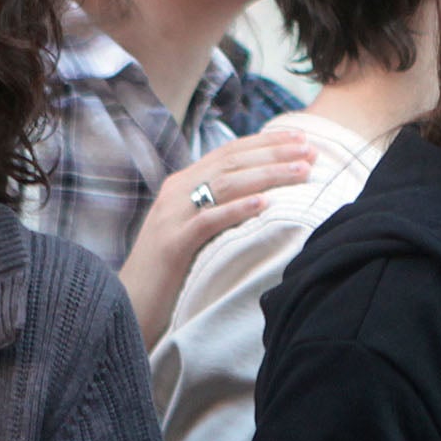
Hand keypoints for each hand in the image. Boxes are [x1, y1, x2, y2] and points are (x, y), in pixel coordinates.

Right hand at [118, 127, 313, 347]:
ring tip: (301, 172)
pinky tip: (264, 204)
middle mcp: (175, 193)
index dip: (266, 143)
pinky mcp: (171, 244)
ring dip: (267, 175)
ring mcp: (171, 217)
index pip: (228, 153)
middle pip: (230, 162)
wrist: (130, 303)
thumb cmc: (171, 268)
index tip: (302, 138)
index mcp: (182, 185)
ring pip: (223, 185)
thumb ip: (218, 206)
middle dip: (274, 154)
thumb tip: (263, 194)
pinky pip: (206, 221)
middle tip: (311, 151)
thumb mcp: (195, 228)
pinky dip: (236, 209)